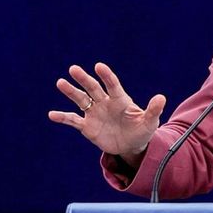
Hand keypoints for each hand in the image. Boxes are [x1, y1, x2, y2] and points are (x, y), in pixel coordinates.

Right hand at [47, 62, 165, 161]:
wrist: (131, 145)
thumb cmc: (142, 130)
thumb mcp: (150, 122)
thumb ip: (153, 110)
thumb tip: (161, 97)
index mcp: (120, 100)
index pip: (112, 84)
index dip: (106, 76)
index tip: (98, 66)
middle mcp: (105, 103)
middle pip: (92, 88)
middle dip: (84, 79)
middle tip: (73, 69)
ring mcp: (94, 113)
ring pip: (81, 100)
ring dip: (71, 92)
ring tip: (60, 82)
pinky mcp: (87, 126)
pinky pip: (73, 120)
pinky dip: (63, 117)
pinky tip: (52, 115)